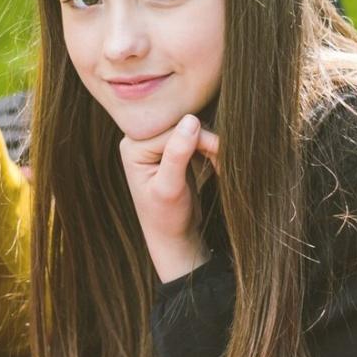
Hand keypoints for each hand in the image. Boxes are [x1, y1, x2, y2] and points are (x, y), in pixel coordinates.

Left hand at [119, 113, 220, 282]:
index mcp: (133, 147)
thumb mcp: (170, 187)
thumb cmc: (167, 218)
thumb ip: (177, 154)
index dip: (198, 137)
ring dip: (211, 146)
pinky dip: (209, 150)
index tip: (220, 153)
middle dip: (206, 141)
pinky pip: (195, 138)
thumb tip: (191, 120)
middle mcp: (142, 141)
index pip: (171, 129)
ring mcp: (157, 144)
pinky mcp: (172, 150)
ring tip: (221, 168)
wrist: (172, 237)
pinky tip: (217, 166)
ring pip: (192, 130)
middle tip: (223, 163)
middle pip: (181, 126)